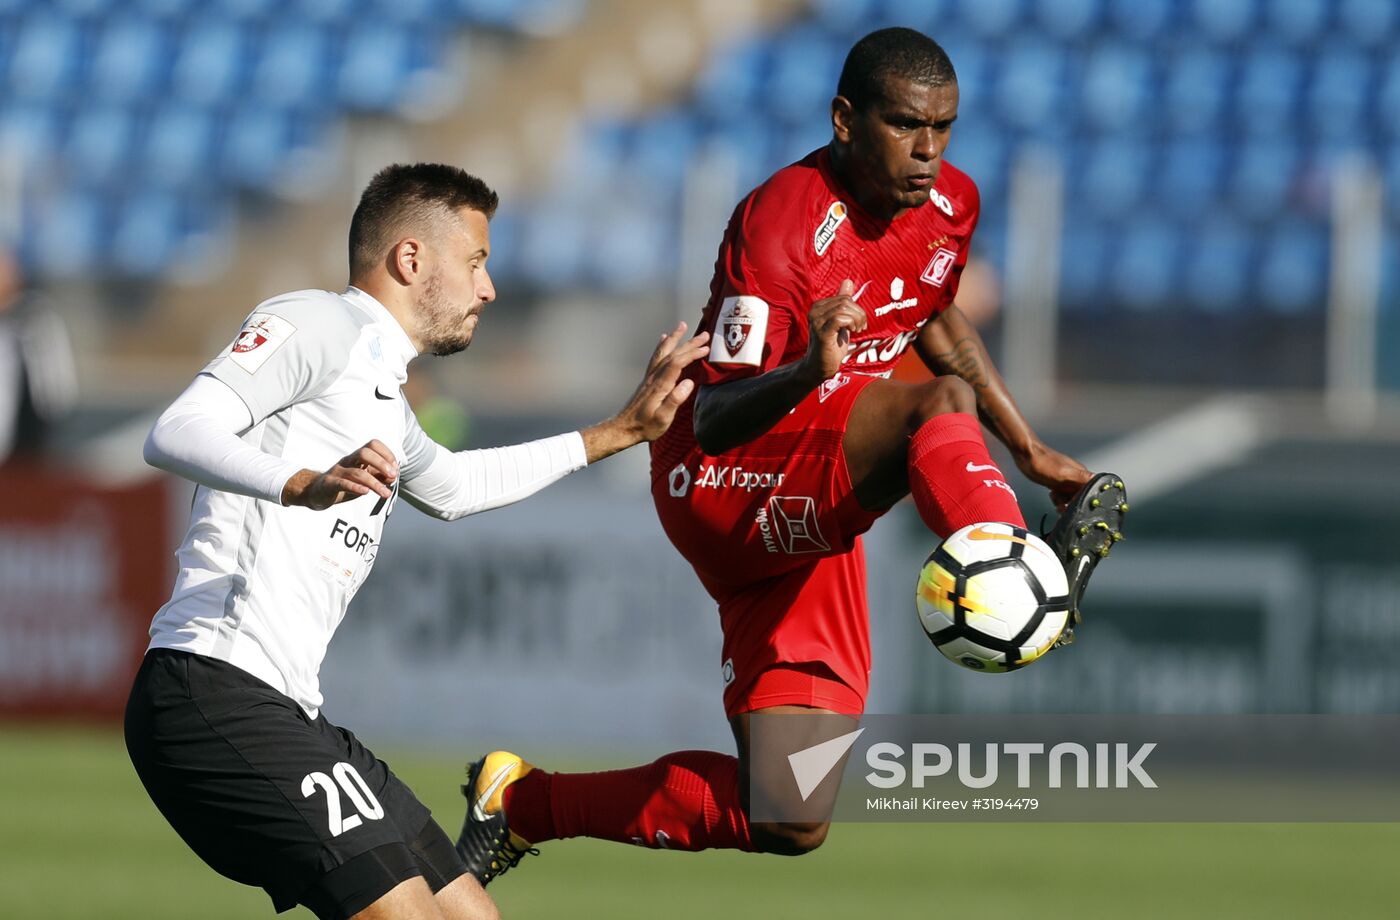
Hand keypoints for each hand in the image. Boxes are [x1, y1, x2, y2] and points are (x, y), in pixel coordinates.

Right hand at [281, 440, 397, 509]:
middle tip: (393, 476)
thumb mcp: (364, 480)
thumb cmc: (344, 484)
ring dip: (375, 483)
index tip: (395, 468)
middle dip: (381, 464)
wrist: (316, 493)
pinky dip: (355, 487)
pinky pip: (342, 483)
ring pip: (357, 473)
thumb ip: (378, 477)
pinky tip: (366, 492)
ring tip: (386, 493)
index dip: (386, 454)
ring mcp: (337, 472)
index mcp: (356, 457)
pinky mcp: (328, 484)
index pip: (373, 445)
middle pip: (364, 453)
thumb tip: (393, 475)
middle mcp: (347, 461)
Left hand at [582, 323, 710, 460]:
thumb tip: (688, 383)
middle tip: (704, 335)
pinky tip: (664, 339)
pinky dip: (662, 346)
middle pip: (673, 354)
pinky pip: (656, 357)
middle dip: (689, 343)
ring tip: (682, 326)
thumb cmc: (645, 426)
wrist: (624, 428)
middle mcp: (654, 377)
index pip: (677, 364)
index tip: (705, 349)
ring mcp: (650, 377)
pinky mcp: (648, 379)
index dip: (691, 354)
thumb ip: (675, 400)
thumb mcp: (663, 418)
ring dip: (674, 338)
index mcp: (660, 386)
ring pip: (663, 352)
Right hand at [797, 278, 866, 385]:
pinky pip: (840, 319)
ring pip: (844, 309)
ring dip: (857, 319)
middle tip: (860, 327)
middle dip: (859, 313)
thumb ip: (843, 302)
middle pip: (845, 301)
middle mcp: (815, 311)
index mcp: (818, 306)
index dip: (857, 308)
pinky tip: (852, 332)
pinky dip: (851, 323)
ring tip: (857, 330)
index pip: (844, 297)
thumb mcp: (840, 321)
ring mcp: (817, 322)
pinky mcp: (822, 332)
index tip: (860, 322)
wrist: (819, 366)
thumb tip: (848, 281)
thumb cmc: (831, 345)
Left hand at [1015, 443, 1091, 511]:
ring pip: (1071, 498)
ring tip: (1056, 497)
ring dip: (1064, 501)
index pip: (1092, 491)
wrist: (1025, 456)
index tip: (1076, 504)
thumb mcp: (1064, 473)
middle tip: (1063, 503)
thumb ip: (1082, 478)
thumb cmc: (1042, 462)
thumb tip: (1099, 481)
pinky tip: (1052, 495)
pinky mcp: (1058, 482)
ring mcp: (1066, 479)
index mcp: (1082, 474)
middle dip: (1072, 503)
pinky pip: (1062, 495)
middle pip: (1081, 497)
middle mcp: (1076, 477)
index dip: (1086, 500)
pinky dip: (1057, 498)